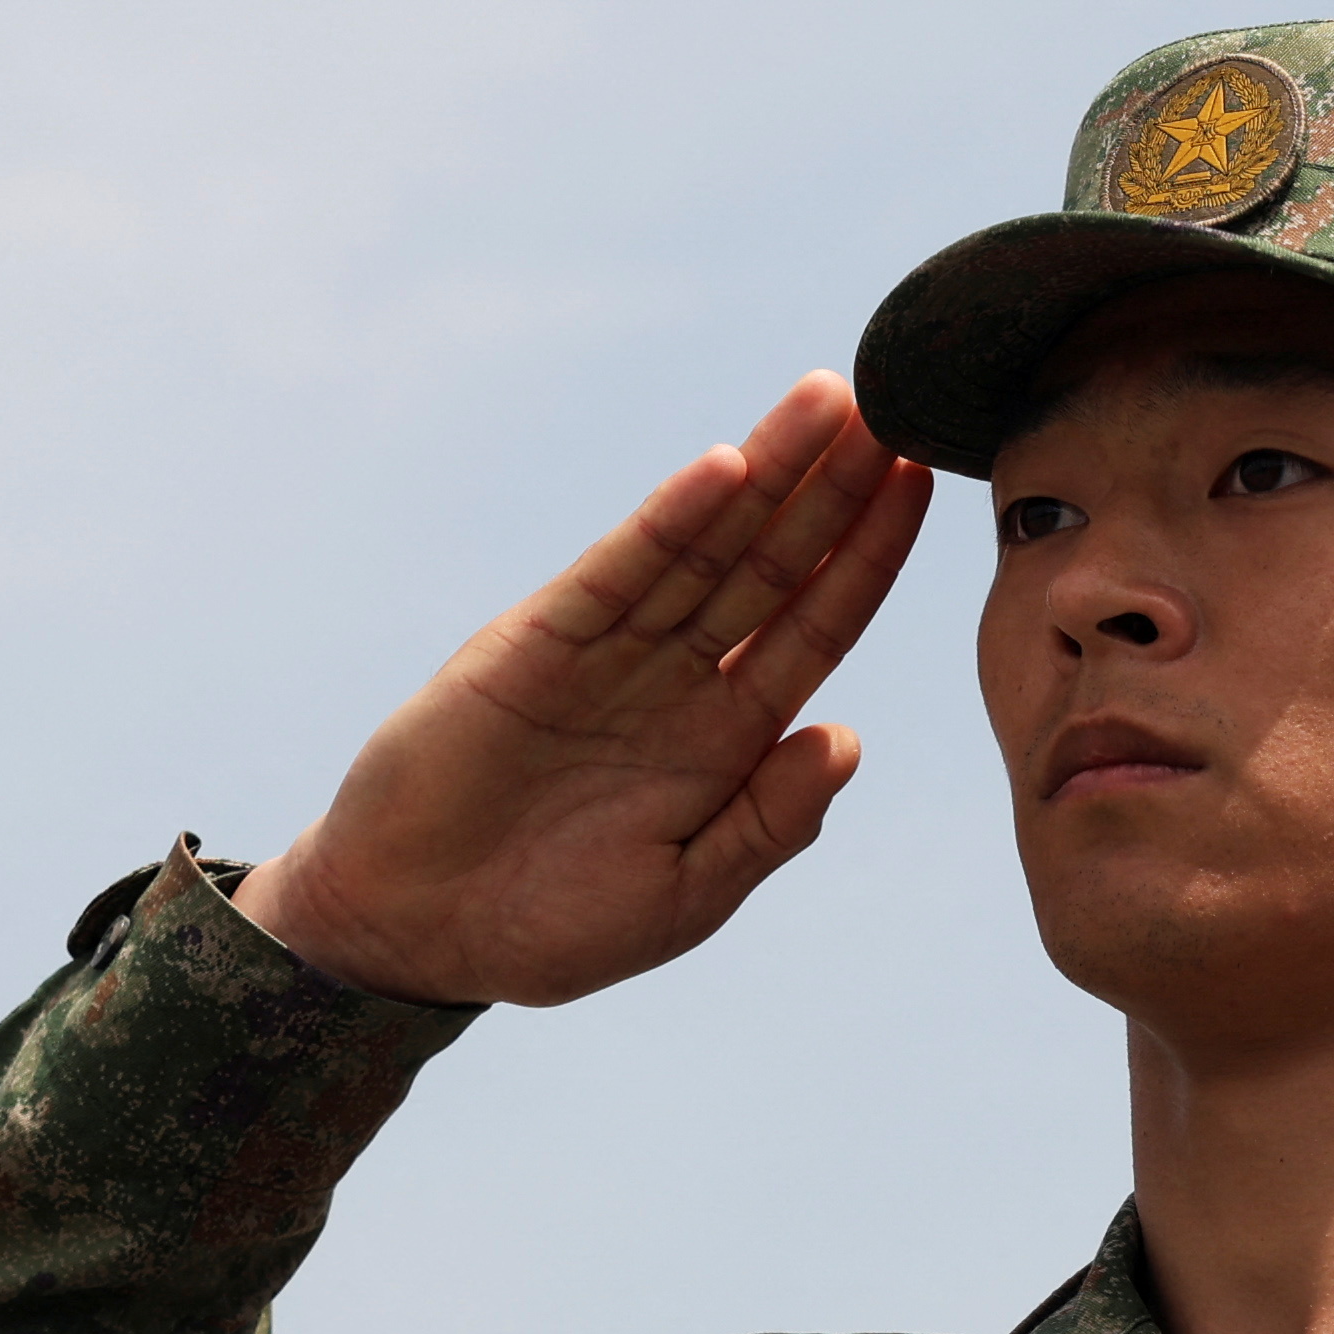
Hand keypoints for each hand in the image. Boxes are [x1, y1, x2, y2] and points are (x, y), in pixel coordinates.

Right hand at [233, 372, 932, 1006]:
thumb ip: (768, 824)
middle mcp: (674, 677)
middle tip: (892, 406)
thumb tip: (848, 737)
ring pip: (704, 547)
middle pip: (771, 564)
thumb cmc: (551, 927)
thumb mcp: (685, 895)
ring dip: (766, 472)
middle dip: (831, 489)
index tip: (919, 487)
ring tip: (827, 400)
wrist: (414, 933)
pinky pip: (616, 573)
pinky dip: (668, 522)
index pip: (814, 627)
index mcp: (723, 737)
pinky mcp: (534, 643)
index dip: (867, 559)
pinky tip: (724, 469)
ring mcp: (606, 653)